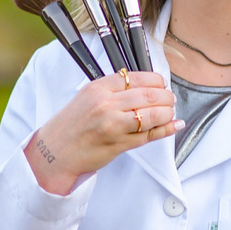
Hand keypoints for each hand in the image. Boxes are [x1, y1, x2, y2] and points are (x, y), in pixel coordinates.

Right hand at [24, 71, 181, 193]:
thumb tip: (144, 85)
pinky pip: (150, 135)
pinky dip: (166, 129)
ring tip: (170, 111)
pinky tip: (174, 124)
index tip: (162, 84)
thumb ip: (113, 89)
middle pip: (149, 96)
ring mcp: (114, 126)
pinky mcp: (120, 144)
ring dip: (168, 112)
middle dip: (166, 97)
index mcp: (99, 88)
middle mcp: (107, 105)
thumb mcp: (87, 96)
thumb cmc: (72, 124)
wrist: (56, 151)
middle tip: (170, 99)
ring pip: (153, 115)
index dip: (156, 81)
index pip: (137, 78)